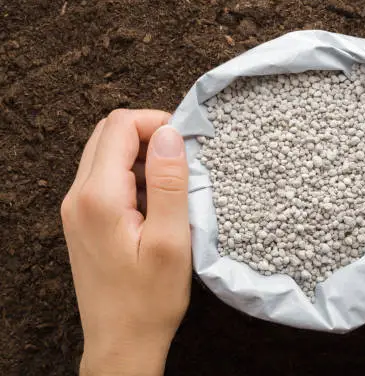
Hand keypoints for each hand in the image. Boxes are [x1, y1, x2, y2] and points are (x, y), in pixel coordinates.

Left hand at [60, 109, 190, 375]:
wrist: (121, 342)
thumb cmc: (149, 300)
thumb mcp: (171, 241)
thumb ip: (169, 182)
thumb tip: (169, 134)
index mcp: (98, 197)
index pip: (119, 126)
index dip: (156, 122)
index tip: (187, 142)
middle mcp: (78, 196)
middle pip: (108, 135)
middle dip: (149, 135)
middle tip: (184, 159)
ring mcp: (77, 209)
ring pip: (106, 155)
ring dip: (142, 157)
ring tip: (174, 185)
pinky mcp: (83, 220)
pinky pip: (105, 179)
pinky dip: (134, 177)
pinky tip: (157, 203)